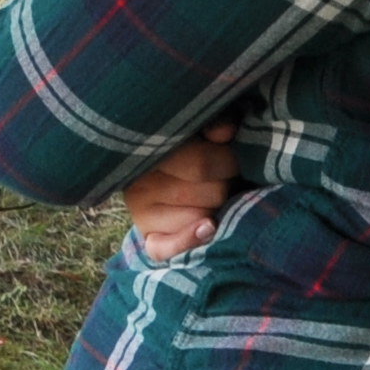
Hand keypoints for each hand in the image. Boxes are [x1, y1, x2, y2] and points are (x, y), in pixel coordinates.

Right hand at [122, 129, 242, 259]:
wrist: (176, 174)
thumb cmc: (198, 145)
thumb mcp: (205, 126)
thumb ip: (216, 120)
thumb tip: (223, 133)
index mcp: (148, 147)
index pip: (200, 163)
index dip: (226, 161)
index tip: (231, 154)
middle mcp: (138, 181)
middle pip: (208, 192)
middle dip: (225, 184)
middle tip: (223, 175)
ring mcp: (140, 212)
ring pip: (199, 217)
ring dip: (216, 208)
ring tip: (211, 193)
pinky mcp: (148, 239)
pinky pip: (165, 249)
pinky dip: (188, 240)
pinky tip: (208, 227)